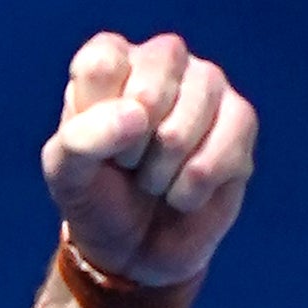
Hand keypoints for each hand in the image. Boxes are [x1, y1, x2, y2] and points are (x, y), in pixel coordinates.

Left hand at [44, 31, 256, 289]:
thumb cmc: (98, 196)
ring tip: (154, 178)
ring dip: (161, 173)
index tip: (97, 146)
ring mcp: (207, 83)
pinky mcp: (241, 119)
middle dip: (133, 150)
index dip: (98, 122)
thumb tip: (138, 116)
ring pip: (184, 126)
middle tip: (129, 165)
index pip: (102, 66)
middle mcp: (163, 59)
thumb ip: (80, 139)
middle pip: (149, 92)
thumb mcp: (65, 173)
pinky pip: (221, 151)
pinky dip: (192, 188)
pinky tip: (183, 191)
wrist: (136, 248)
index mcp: (111, 59)